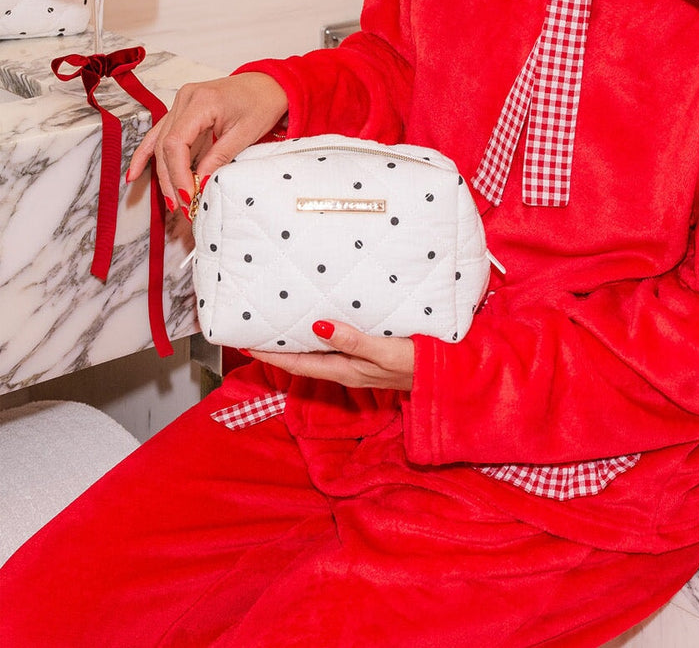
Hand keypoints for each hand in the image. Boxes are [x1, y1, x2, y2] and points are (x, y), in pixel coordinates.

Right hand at [127, 72, 288, 213]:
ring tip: (172, 201)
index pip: (176, 143)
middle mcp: (185, 99)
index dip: (178, 173)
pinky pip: (160, 135)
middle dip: (172, 179)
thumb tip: (200, 183)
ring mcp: (181, 104)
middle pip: (166, 146)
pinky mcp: (182, 111)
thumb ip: (220, 157)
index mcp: (201, 101)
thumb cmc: (262, 102)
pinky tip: (133, 174)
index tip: (187, 195)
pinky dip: (147, 155)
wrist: (269, 84)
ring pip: (161, 144)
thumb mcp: (246, 132)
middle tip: (183, 206)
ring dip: (164, 174)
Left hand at [247, 321, 414, 391]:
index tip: (246, 344)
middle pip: (303, 360)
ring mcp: (358, 366)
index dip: (271, 356)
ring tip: (279, 326)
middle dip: (278, 349)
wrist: (446, 377)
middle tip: (255, 331)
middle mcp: (347, 370)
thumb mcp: (385, 353)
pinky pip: (335, 349)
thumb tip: (317, 328)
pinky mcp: (370, 358)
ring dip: (297, 343)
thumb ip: (353, 341)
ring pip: (318, 355)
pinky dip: (320, 338)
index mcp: (345, 370)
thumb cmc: (418, 364)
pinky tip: (321, 327)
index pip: (298, 364)